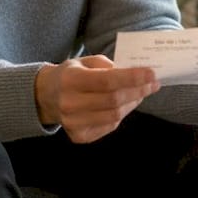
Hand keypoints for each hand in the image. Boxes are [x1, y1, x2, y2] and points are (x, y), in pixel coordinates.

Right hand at [35, 55, 158, 142]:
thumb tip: (137, 74)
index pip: (108, 81)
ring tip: (140, 93)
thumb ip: (109, 66)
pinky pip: (109, 126)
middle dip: (138, 91)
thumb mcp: (85, 62)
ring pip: (114, 115)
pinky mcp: (78, 136)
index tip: (152, 74)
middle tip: (152, 84)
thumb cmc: (71, 75)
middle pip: (114, 100)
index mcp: (71, 79)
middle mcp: (70, 103)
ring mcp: (73, 123)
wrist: (45, 97)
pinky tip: (123, 105)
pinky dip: (121, 115)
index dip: (133, 78)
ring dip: (132, 103)